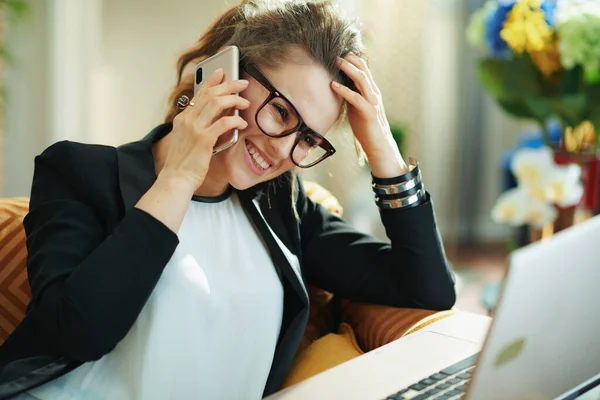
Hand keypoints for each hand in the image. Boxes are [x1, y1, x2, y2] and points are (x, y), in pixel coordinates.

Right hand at [161, 69, 249, 190]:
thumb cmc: (184, 163)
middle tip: (242, 83)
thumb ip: (199, 127)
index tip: (222, 72)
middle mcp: (187, 119)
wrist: (176, 178)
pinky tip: (242, 122)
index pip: (199, 93)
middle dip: (229, 85)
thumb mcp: (187, 139)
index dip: (212, 81)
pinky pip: (224, 122)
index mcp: (183, 118)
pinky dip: (235, 119)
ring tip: (245, 102)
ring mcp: (195, 128)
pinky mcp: (204, 139)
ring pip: (217, 103)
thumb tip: (219, 117)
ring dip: (234, 99)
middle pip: (210, 94)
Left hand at [331, 54, 408, 177]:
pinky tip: (333, 85)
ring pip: (362, 80)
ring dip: (348, 69)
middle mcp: (374, 93)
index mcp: (371, 91)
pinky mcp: (369, 112)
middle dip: (350, 60)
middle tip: (336, 53)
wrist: (378, 145)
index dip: (353, 59)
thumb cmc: (366, 127)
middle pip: (364, 70)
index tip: (339, 52)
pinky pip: (356, 98)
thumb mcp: (357, 107)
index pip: (364, 70)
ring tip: (336, 62)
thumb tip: (338, 86)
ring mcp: (373, 102)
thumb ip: (351, 96)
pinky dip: (344, 90)